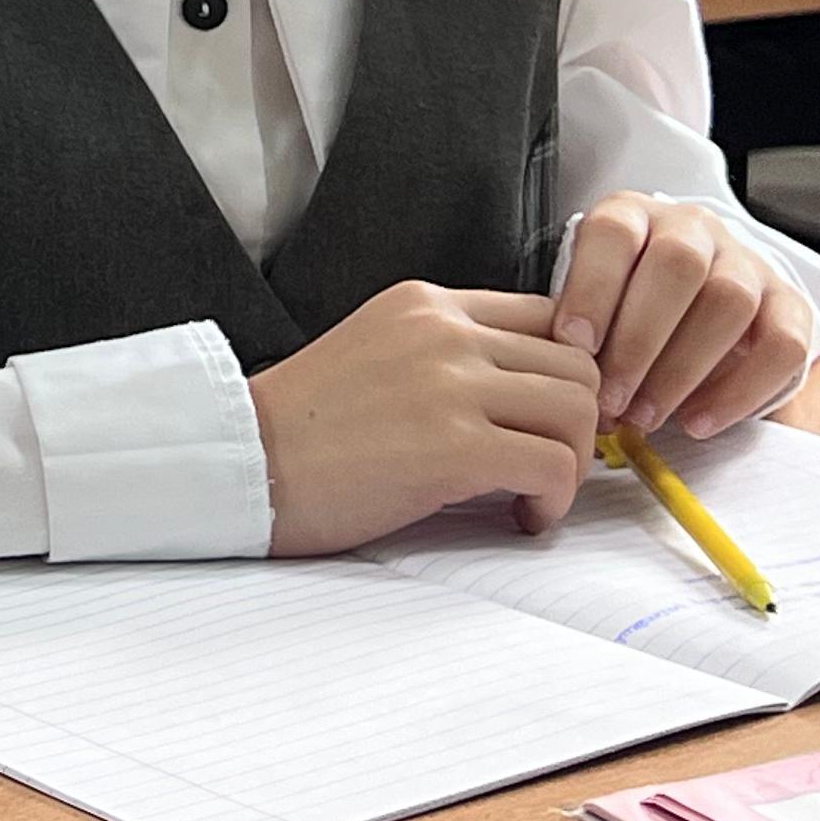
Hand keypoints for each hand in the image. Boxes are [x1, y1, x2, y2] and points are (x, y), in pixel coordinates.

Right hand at [251, 284, 600, 554]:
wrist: (241, 465)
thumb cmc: (301, 430)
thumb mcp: (377, 353)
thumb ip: (446, 356)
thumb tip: (523, 397)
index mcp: (425, 304)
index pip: (549, 317)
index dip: (566, 374)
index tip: (551, 418)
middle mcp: (445, 333)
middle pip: (577, 363)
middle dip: (578, 422)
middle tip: (550, 463)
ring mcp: (451, 387)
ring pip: (578, 410)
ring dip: (572, 462)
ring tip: (534, 492)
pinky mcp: (455, 448)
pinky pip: (554, 467)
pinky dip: (553, 500)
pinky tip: (521, 516)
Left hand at [549, 192, 817, 440]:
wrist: (690, 306)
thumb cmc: (620, 309)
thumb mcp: (588, 305)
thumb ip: (577, 328)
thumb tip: (556, 379)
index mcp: (633, 216)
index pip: (614, 233)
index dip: (592, 287)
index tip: (573, 344)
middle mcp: (693, 230)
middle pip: (677, 266)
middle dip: (638, 340)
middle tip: (609, 399)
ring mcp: (747, 263)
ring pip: (729, 301)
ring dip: (682, 369)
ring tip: (646, 417)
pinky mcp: (790, 306)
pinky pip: (781, 345)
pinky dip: (739, 391)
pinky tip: (697, 422)